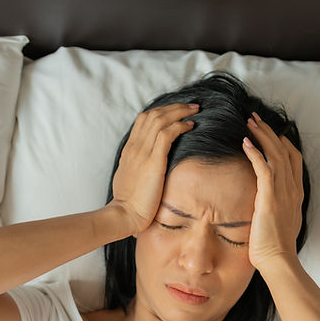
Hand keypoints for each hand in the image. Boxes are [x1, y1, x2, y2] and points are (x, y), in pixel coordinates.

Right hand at [108, 103, 198, 234]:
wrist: (124, 214)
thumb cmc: (129, 203)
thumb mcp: (131, 179)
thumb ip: (139, 167)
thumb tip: (150, 165)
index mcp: (129, 150)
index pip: (143, 120)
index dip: (162, 111)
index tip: (176, 112)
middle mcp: (135, 146)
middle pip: (153, 114)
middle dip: (174, 106)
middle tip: (191, 106)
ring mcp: (142, 152)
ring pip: (160, 119)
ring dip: (180, 111)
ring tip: (195, 111)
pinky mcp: (153, 161)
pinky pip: (167, 134)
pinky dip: (180, 126)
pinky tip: (191, 126)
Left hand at [241, 111, 304, 272]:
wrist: (278, 260)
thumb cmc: (275, 247)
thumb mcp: (279, 222)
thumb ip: (275, 207)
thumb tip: (265, 202)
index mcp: (295, 193)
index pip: (292, 158)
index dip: (282, 142)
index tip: (269, 132)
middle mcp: (292, 188)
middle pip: (284, 150)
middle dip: (270, 132)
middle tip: (255, 118)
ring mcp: (283, 192)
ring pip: (275, 154)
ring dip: (262, 135)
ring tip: (249, 122)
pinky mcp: (269, 197)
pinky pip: (264, 168)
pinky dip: (255, 153)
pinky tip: (245, 142)